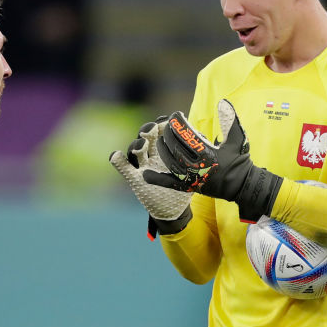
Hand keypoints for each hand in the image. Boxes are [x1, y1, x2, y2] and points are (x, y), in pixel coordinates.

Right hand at [109, 118, 192, 234]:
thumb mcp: (198, 166)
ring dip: (136, 145)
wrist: (175, 208)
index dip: (165, 123)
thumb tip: (212, 138)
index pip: (163, 130)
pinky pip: (124, 168)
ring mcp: (142, 165)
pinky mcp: (134, 179)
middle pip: (147, 136)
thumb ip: (201, 152)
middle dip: (149, 130)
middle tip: (153, 129)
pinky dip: (118, 161)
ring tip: (140, 145)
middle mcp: (153, 154)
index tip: (171, 118)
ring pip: (135, 150)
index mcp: (167, 148)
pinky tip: (115, 155)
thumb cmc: (187, 184)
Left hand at [144, 99, 281, 222]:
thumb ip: (230, 121)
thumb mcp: (237, 140)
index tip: (176, 115)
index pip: (188, 136)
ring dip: (162, 150)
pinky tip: (145, 174)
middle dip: (169, 134)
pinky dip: (157, 179)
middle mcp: (198, 167)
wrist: (240, 186)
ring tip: (160, 139)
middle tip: (167, 124)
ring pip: (170, 163)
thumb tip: (223, 102)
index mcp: (209, 155)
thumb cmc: (239, 160)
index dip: (179, 124)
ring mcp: (192, 178)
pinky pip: (169, 183)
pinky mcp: (188, 187)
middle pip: (176, 148)